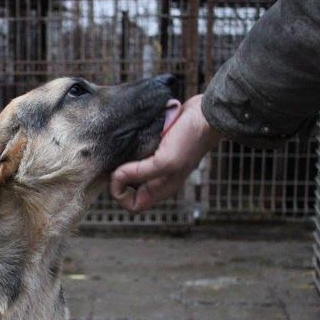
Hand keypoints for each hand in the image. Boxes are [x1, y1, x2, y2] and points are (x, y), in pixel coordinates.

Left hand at [110, 94, 221, 211]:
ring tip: (118, 150)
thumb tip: (116, 177)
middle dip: (116, 178)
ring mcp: (155, 163)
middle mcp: (156, 178)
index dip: (120, 194)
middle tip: (113, 161)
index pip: (132, 205)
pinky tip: (126, 139)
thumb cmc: (190, 140)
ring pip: (128, 170)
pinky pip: (133, 153)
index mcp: (160, 188)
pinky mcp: (153, 147)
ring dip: (120, 162)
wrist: (206, 114)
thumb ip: (140, 173)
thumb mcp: (166, 162)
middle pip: (127, 189)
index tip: (117, 175)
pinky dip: (126, 149)